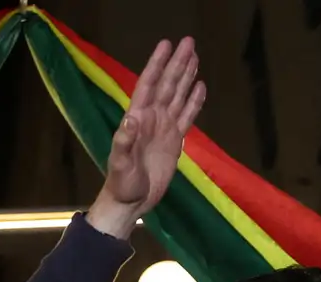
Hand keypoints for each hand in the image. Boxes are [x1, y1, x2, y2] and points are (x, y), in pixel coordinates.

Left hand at [88, 38, 206, 238]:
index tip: (166, 45)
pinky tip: (200, 87)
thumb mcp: (119, 164)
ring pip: (177, 96)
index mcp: (137, 120)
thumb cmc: (121, 184)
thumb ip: (123, 141)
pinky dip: (194, 101)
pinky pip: (187, 116)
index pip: (148, 86)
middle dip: (177, 63)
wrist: (131, 202)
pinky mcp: (174, 141)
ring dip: (186, 76)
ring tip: (194, 56)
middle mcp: (151, 119)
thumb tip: (132, 117)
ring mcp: (163, 129)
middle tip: (188, 41)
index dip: (156, 65)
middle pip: (167, 85)